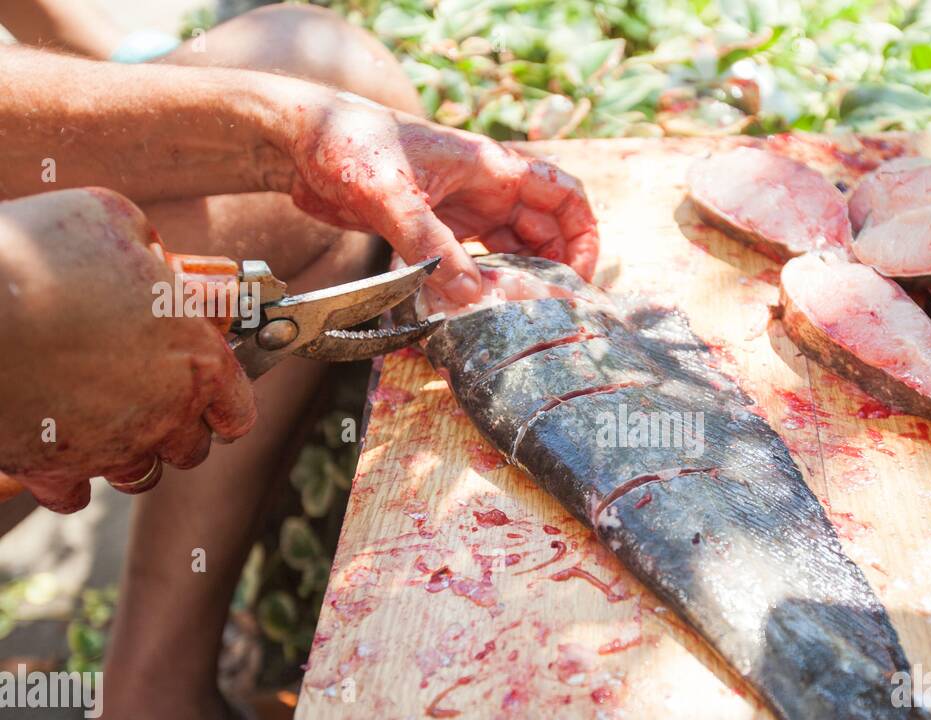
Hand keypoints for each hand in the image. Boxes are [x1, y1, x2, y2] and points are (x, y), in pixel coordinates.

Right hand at [0, 188, 255, 512]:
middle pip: (192, 448)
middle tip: (148, 394)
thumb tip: (153, 257)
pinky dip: (68, 478)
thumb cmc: (41, 254)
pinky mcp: (51, 469)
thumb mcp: (111, 219)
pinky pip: (73, 494)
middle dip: (178, 426)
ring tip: (104, 420)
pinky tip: (57, 445)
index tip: (213, 392)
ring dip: (130, 454)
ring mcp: (109, 448)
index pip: (238, 408)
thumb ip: (147, 246)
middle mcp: (163, 414)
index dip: (227, 401)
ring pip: (138, 475)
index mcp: (196, 360)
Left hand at [273, 92, 599, 303]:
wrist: (297, 140)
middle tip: (550, 312)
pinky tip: (473, 311)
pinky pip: (471, 262)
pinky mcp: (432, 230)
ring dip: (515, 283)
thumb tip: (471, 298)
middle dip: (553, 270)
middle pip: (543, 231)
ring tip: (515, 318)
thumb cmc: (347, 142)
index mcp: (490, 167)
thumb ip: (432, 248)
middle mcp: (483, 189)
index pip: (563, 196)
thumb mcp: (392, 195)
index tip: (579, 276)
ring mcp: (459, 210)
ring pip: (509, 250)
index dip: (583, 236)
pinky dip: (478, 286)